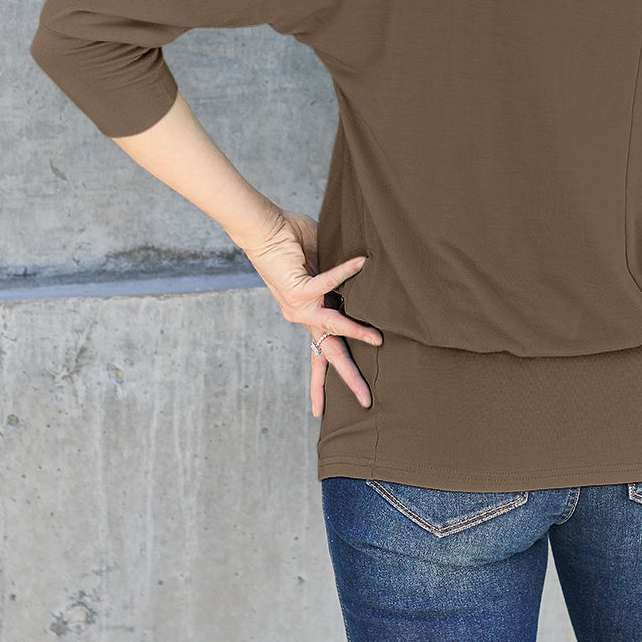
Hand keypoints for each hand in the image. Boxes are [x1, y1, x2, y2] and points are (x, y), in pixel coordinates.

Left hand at [240, 207, 381, 417]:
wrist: (264, 231)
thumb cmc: (290, 244)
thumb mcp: (319, 266)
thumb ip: (337, 277)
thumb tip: (363, 274)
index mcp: (306, 315)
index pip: (317, 353)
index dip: (321, 382)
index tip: (321, 410)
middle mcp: (301, 316)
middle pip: (327, 355)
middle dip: (347, 379)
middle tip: (365, 402)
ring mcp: (299, 306)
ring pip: (333, 327)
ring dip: (356, 332)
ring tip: (378, 339)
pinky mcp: (298, 288)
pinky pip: (328, 284)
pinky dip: (345, 272)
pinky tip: (361, 263)